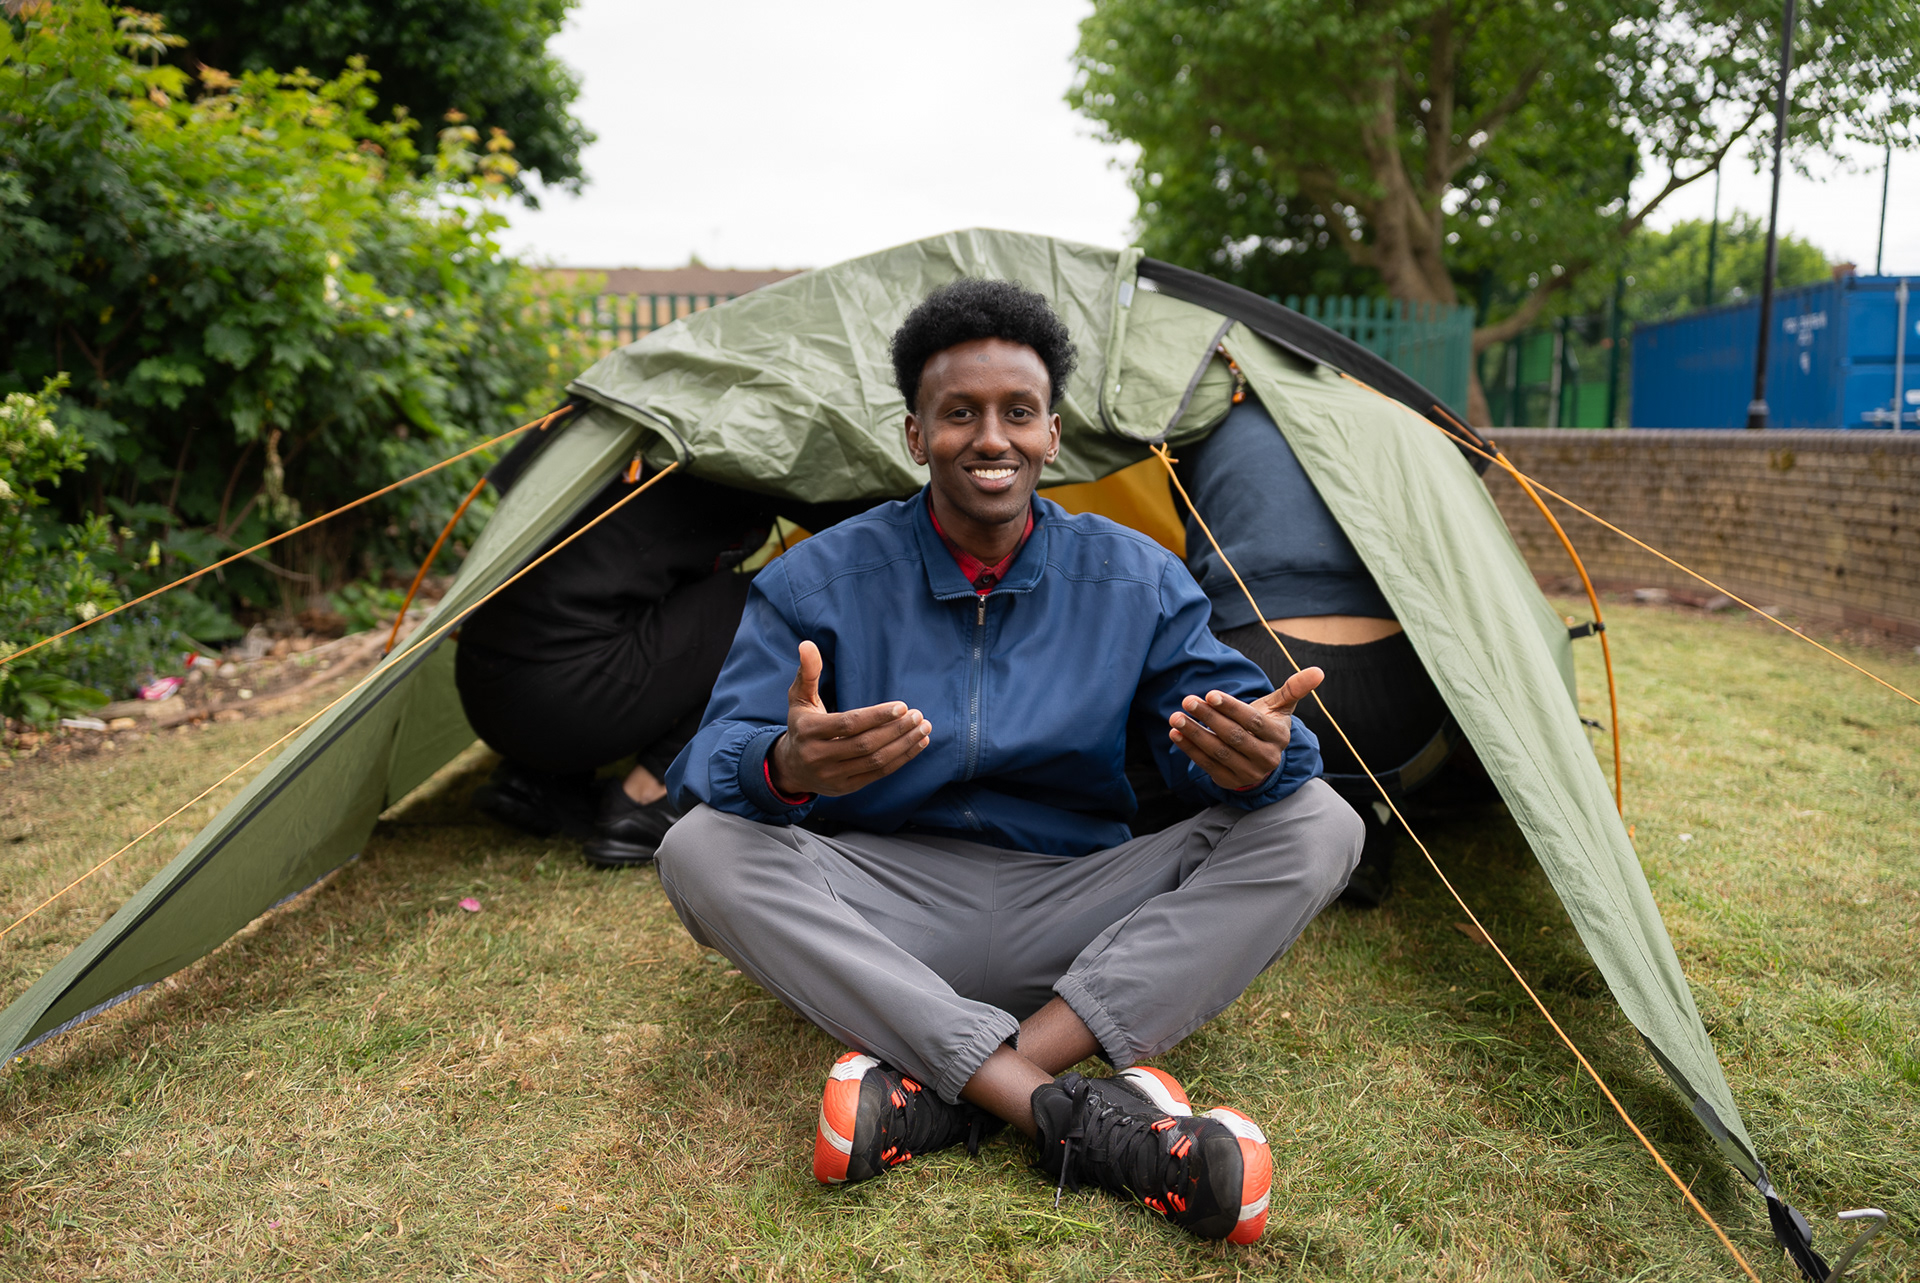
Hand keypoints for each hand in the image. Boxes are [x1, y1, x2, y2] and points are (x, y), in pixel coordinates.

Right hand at [768, 640, 931, 797]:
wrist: (790, 768)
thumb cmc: (801, 726)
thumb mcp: (799, 698)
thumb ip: (807, 672)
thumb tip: (807, 644)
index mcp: (809, 731)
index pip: (848, 724)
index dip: (877, 716)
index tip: (902, 706)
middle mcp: (818, 756)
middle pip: (865, 744)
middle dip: (896, 730)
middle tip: (919, 716)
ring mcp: (832, 776)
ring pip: (875, 761)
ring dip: (904, 745)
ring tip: (924, 729)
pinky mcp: (846, 788)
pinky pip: (878, 774)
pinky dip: (901, 759)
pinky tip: (918, 744)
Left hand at [1168, 666, 1323, 791]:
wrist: (1260, 760)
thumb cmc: (1266, 725)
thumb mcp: (1279, 707)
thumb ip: (1294, 689)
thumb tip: (1318, 671)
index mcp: (1278, 736)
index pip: (1253, 722)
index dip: (1232, 708)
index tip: (1210, 694)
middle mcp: (1266, 757)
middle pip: (1234, 737)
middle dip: (1209, 718)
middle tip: (1188, 700)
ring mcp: (1247, 772)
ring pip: (1219, 752)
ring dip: (1195, 734)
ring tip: (1176, 717)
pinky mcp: (1229, 780)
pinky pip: (1207, 764)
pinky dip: (1189, 749)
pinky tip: (1175, 734)